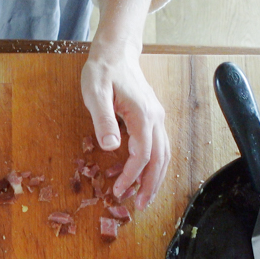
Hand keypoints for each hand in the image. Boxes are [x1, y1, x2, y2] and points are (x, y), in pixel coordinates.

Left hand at [81, 0, 168, 208]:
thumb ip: (103, 119)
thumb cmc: (103, 71)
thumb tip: (111, 146)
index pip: (142, 154)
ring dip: (156, 177)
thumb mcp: (96, 92)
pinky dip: (154, 164)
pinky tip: (143, 174)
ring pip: (164, 154)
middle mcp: (156, 119)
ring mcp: (157, 118)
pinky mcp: (153, 117)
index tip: (118, 191)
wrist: (116, 52)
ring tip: (144, 196)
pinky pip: (159, 146)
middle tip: (141, 206)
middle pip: (160, 158)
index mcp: (143, 116)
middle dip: (152, 184)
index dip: (131, 176)